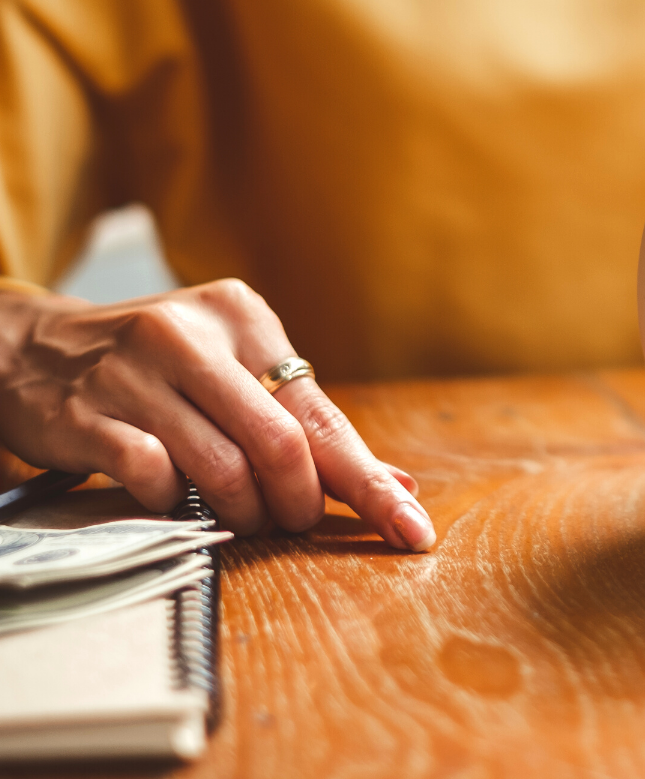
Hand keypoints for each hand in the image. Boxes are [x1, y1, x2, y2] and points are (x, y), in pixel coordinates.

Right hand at [0, 280, 435, 550]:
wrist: (35, 346)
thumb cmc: (158, 364)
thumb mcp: (234, 365)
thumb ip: (306, 420)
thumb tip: (395, 478)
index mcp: (242, 316)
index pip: (321, 410)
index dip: (369, 478)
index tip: (409, 526)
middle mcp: (190, 335)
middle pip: (280, 441)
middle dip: (301, 500)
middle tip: (297, 520)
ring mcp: (134, 373)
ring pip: (222, 467)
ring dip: (246, 512)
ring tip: (245, 516)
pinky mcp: (85, 414)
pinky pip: (151, 477)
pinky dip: (174, 503)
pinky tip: (173, 495)